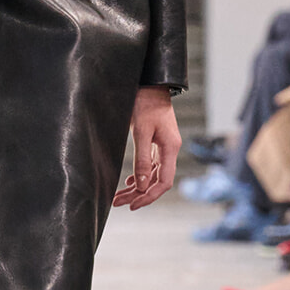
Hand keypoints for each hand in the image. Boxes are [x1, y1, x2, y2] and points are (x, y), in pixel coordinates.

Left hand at [114, 86, 180, 209]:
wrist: (150, 84)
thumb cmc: (145, 103)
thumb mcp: (141, 131)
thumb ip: (141, 159)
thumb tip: (140, 186)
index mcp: (171, 148)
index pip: (163, 182)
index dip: (148, 196)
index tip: (132, 205)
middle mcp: (170, 149)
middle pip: (156, 181)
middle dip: (138, 194)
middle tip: (118, 203)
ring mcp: (165, 146)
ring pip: (152, 174)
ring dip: (137, 186)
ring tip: (119, 196)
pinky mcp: (157, 142)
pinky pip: (151, 165)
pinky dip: (140, 175)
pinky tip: (130, 182)